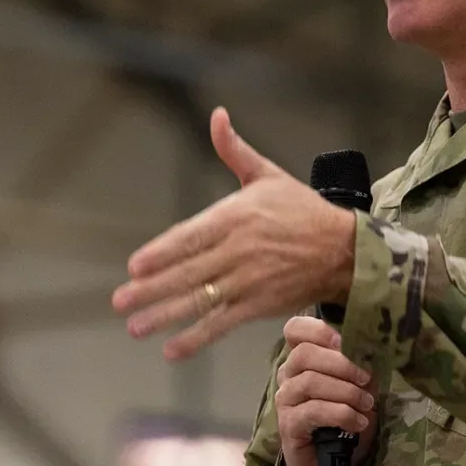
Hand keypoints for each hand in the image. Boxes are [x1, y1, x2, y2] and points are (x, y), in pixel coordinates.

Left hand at [112, 108, 357, 360]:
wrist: (345, 249)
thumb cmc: (303, 211)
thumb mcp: (268, 175)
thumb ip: (234, 150)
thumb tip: (217, 116)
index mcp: (237, 216)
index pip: (190, 236)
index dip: (161, 253)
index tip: (135, 266)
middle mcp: (240, 249)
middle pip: (188, 271)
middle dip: (151, 289)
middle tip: (120, 300)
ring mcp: (250, 280)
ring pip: (201, 300)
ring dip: (165, 316)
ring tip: (136, 327)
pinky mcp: (261, 305)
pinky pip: (223, 323)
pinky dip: (198, 337)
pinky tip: (172, 349)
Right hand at [274, 316, 378, 465]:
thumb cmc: (345, 421)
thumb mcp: (360, 390)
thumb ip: (362, 369)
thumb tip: (375, 351)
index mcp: (303, 360)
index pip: (294, 330)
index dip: (317, 329)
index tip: (343, 340)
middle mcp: (288, 376)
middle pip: (304, 354)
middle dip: (342, 364)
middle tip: (368, 379)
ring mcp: (285, 401)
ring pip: (309, 381)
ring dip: (346, 391)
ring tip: (368, 406)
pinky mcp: (288, 425)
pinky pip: (313, 410)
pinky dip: (341, 413)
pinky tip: (359, 423)